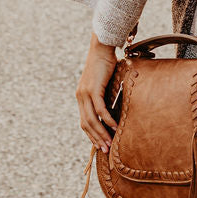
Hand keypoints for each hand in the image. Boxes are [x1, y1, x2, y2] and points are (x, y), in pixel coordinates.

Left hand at [76, 33, 118, 152]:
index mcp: (81, 96)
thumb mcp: (104, 83)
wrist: (102, 47)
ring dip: (101, 133)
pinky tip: (115, 127)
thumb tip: (115, 106)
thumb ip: (106, 95)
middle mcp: (80, 97)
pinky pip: (100, 110)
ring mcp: (85, 94)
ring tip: (110, 144)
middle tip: (105, 150)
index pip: (84, 121)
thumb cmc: (106, 63)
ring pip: (92, 120)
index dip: (92, 134)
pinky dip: (108, 120)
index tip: (101, 144)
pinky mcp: (93, 90)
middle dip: (96, 139)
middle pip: (86, 124)